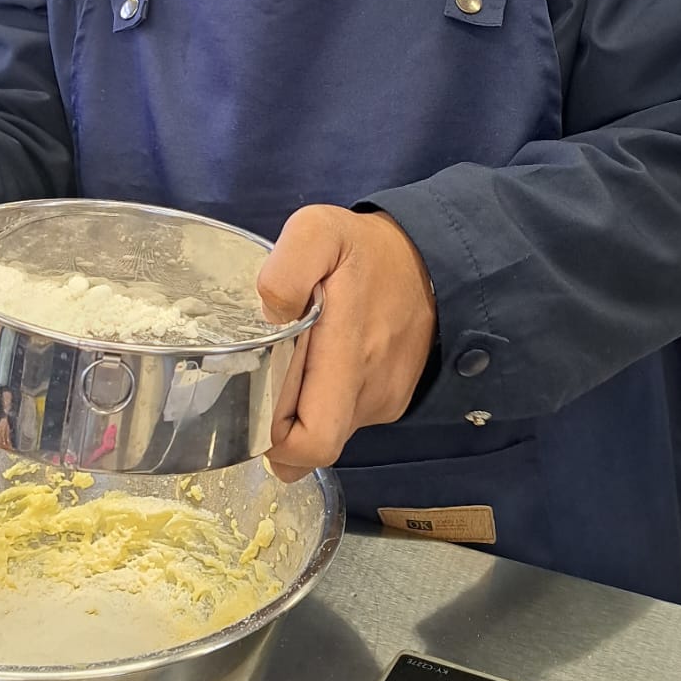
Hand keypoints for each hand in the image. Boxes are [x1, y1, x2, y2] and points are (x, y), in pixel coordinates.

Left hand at [258, 206, 436, 482]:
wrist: (428, 258)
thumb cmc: (363, 249)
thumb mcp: (317, 231)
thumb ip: (286, 269)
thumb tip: (270, 316)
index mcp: (349, 355)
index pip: (311, 442)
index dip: (273, 440)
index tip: (252, 404)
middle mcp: (370, 391)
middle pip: (314, 449)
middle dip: (279, 433)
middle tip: (262, 385)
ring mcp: (384, 400)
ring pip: (330, 433)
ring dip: (303, 412)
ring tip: (295, 363)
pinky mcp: (392, 400)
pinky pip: (348, 418)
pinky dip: (326, 401)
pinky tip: (322, 363)